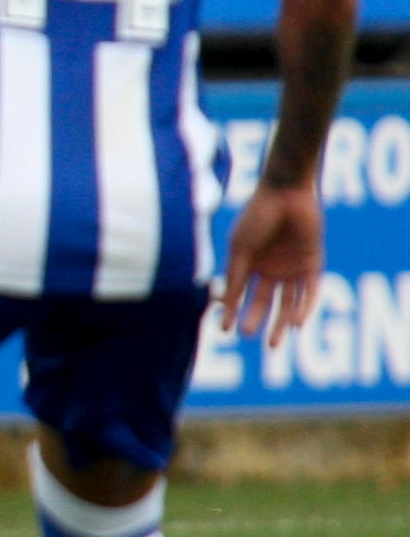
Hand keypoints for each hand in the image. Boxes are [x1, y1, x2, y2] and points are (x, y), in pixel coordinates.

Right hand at [221, 181, 323, 347]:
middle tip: (248, 336)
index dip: (231, 312)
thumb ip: (235, 277)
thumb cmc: (257, 217)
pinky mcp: (312, 264)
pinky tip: (295, 324)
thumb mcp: (240, 249)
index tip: (224, 331)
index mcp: (250, 264)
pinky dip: (303, 308)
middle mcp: (271, 269)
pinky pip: (309, 291)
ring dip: (281, 323)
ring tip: (273, 343)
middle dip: (257, 320)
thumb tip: (225, 305)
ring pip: (288, 302)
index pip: (240, 294)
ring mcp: (292, 267)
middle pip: (264, 302)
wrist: (286, 193)